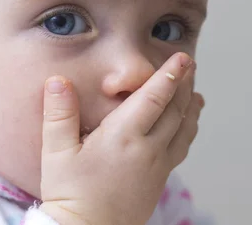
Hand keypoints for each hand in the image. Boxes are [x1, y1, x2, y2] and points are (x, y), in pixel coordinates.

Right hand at [39, 52, 203, 224]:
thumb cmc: (69, 194)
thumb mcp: (56, 153)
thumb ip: (59, 115)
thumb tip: (58, 81)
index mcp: (123, 137)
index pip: (153, 98)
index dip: (169, 75)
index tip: (181, 58)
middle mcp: (147, 149)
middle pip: (174, 111)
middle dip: (184, 85)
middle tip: (190, 65)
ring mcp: (157, 166)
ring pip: (183, 130)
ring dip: (190, 108)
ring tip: (195, 92)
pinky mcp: (159, 181)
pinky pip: (181, 149)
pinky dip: (189, 131)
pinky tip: (186, 126)